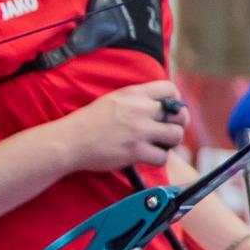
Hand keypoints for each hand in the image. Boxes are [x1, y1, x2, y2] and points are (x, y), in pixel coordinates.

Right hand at [68, 81, 192, 175]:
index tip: (171, 112)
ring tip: (158, 145)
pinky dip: (158, 159)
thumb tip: (163, 105)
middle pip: (180, 115)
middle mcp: (139, 109)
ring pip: (176, 136)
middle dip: (178, 125)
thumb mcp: (114, 99)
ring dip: (170, 143)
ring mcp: (139, 131)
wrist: (69, 141)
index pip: (170, 89)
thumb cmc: (90, 122)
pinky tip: (147, 157)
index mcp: (134, 94)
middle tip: (168, 132)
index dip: (177, 101)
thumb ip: (138, 100)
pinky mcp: (135, 151)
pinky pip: (162, 157)